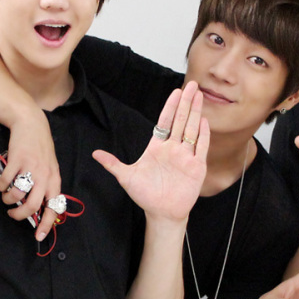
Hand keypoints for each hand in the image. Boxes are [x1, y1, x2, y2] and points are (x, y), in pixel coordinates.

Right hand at [0, 108, 64, 239]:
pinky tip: (1, 184)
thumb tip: (39, 209)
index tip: (38, 236)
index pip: (54, 207)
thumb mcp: (50, 168)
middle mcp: (44, 175)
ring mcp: (30, 167)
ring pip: (17, 195)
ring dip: (7, 200)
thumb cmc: (41, 149)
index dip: (46, 224)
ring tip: (5, 197)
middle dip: (20, 215)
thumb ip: (46, 186)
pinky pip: (6, 181)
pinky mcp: (16, 159)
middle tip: (12, 214)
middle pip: (33, 206)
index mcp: (54, 180)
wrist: (32, 124)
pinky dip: (1, 186)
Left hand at [93, 85, 207, 220]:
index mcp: (157, 147)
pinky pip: (201, 148)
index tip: (176, 92)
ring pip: (192, 130)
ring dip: (195, 113)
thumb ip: (112, 163)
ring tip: (199, 96)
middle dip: (186, 102)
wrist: (162, 213)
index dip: (171, 106)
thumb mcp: (126, 177)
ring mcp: (186, 157)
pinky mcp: (196, 167)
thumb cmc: (145, 195)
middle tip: (192, 85)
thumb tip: (95, 153)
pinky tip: (204, 121)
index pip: (166, 122)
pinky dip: (203, 135)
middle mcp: (173, 149)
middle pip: (181, 121)